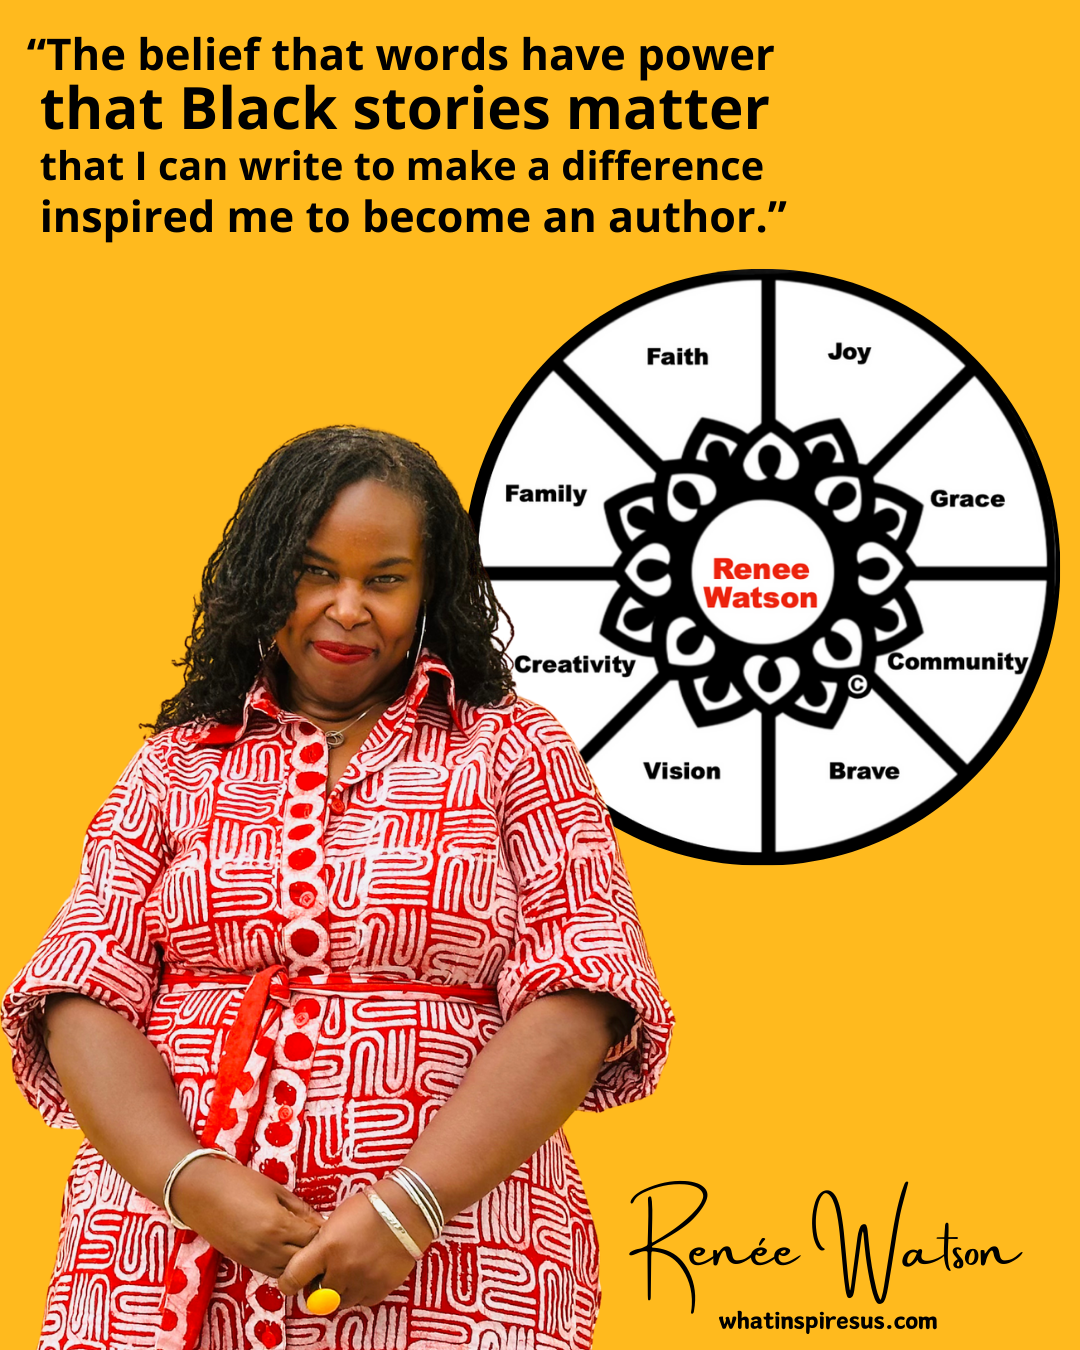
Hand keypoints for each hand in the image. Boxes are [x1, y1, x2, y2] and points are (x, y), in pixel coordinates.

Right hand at [169, 1154, 323, 1276]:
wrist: (200, 1193)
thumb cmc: (239, 1183)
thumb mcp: (275, 1189)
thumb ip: (299, 1208)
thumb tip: (320, 1221)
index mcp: (278, 1226)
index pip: (314, 1239)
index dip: (325, 1233)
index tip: (333, 1225)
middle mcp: (267, 1248)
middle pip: (304, 1260)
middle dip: (316, 1249)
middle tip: (323, 1236)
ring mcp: (254, 1259)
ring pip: (288, 1271)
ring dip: (300, 1260)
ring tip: (305, 1244)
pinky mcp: (244, 1263)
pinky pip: (272, 1271)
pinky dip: (283, 1264)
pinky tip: (287, 1248)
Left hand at [277, 1185, 424, 1310]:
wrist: (406, 1209)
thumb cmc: (369, 1207)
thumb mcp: (335, 1219)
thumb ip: (320, 1245)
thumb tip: (312, 1264)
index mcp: (326, 1247)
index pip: (293, 1278)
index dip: (288, 1282)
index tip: (290, 1282)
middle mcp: (342, 1269)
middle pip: (318, 1295)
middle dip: (319, 1285)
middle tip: (325, 1273)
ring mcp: (362, 1281)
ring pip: (339, 1302)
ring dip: (339, 1291)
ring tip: (347, 1272)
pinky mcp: (380, 1288)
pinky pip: (362, 1301)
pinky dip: (359, 1292)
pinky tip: (363, 1275)